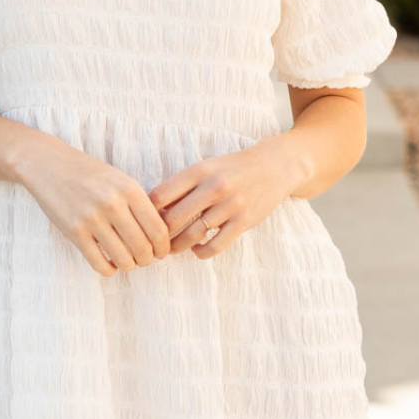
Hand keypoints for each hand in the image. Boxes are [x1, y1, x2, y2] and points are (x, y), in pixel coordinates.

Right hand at [13, 132, 172, 276]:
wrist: (49, 165)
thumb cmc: (89, 174)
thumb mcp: (120, 180)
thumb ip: (139, 204)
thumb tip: (160, 236)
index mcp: (130, 190)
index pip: (158, 230)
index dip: (163, 247)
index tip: (161, 252)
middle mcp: (113, 204)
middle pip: (143, 248)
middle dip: (147, 259)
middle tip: (144, 259)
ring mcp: (92, 219)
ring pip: (123, 259)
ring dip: (129, 265)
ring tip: (127, 261)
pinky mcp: (74, 232)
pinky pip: (99, 264)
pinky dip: (109, 270)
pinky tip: (109, 264)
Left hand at [148, 135, 307, 257]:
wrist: (275, 166)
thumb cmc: (233, 169)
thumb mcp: (206, 167)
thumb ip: (182, 185)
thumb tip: (151, 209)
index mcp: (199, 170)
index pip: (160, 195)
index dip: (147, 212)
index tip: (144, 222)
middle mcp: (213, 187)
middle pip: (173, 219)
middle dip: (159, 236)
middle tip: (153, 243)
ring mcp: (230, 205)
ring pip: (192, 235)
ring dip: (177, 247)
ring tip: (171, 249)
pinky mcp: (243, 221)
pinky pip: (215, 246)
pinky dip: (201, 252)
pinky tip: (197, 249)